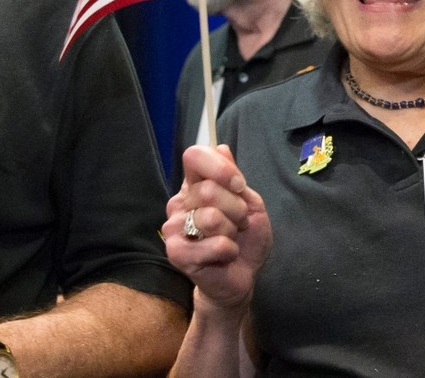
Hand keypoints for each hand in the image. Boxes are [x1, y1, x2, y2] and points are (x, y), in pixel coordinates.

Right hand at [162, 144, 271, 314]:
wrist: (241, 276)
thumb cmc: (245, 239)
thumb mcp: (250, 202)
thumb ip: (235, 177)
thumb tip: (221, 147)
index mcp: (195, 186)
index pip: (194, 157)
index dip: (220, 168)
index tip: (239, 185)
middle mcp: (179, 203)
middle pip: (208, 189)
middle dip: (236, 208)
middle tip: (238, 223)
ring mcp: (174, 228)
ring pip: (212, 217)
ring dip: (233, 231)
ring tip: (230, 239)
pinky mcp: (176, 253)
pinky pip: (215, 243)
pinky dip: (230, 250)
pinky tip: (224, 256)